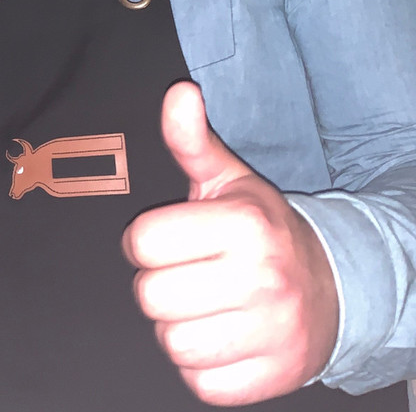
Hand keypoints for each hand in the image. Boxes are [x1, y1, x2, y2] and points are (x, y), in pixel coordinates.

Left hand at [122, 82, 337, 405]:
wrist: (334, 287)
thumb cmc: (262, 232)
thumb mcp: (228, 181)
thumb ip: (192, 141)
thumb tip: (179, 93)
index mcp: (245, 225)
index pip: (141, 242)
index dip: (145, 242)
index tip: (170, 241)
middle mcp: (263, 278)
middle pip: (150, 296)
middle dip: (158, 286)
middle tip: (187, 276)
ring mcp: (272, 332)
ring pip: (171, 343)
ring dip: (177, 328)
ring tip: (203, 307)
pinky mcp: (271, 377)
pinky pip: (199, 383)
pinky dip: (201, 367)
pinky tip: (220, 338)